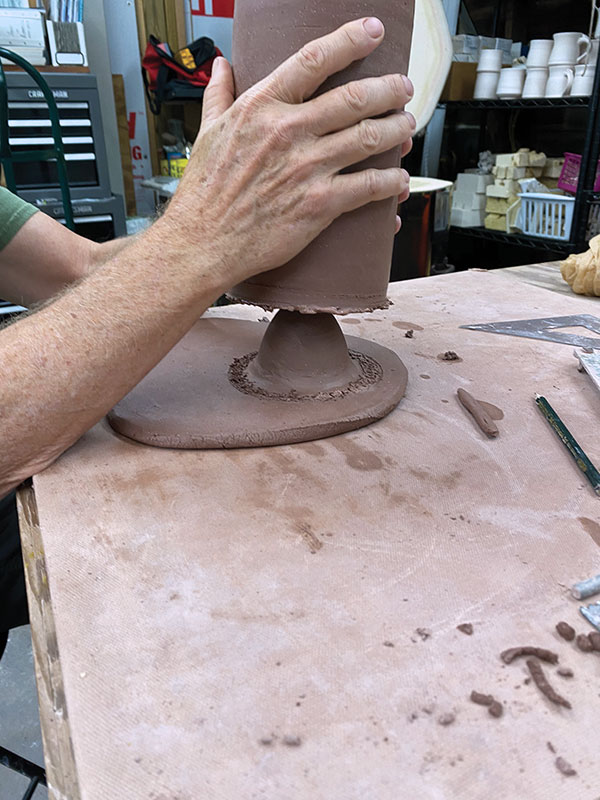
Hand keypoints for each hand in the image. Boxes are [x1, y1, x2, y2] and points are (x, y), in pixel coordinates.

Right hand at [164, 17, 414, 289]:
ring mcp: (306, 168)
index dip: (351, 40)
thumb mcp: (206, 133)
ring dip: (398, 129)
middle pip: (355, 97)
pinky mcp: (319, 204)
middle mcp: (288, 131)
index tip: (373, 31)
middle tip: (403, 88)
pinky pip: (369, 186)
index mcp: (261, 107)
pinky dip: (392, 182)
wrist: (203, 244)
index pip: (314, 59)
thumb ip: (218, 94)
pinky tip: (400, 180)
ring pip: (370, 137)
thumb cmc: (204, 193)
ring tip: (407, 126)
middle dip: (389, 89)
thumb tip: (223, 65)